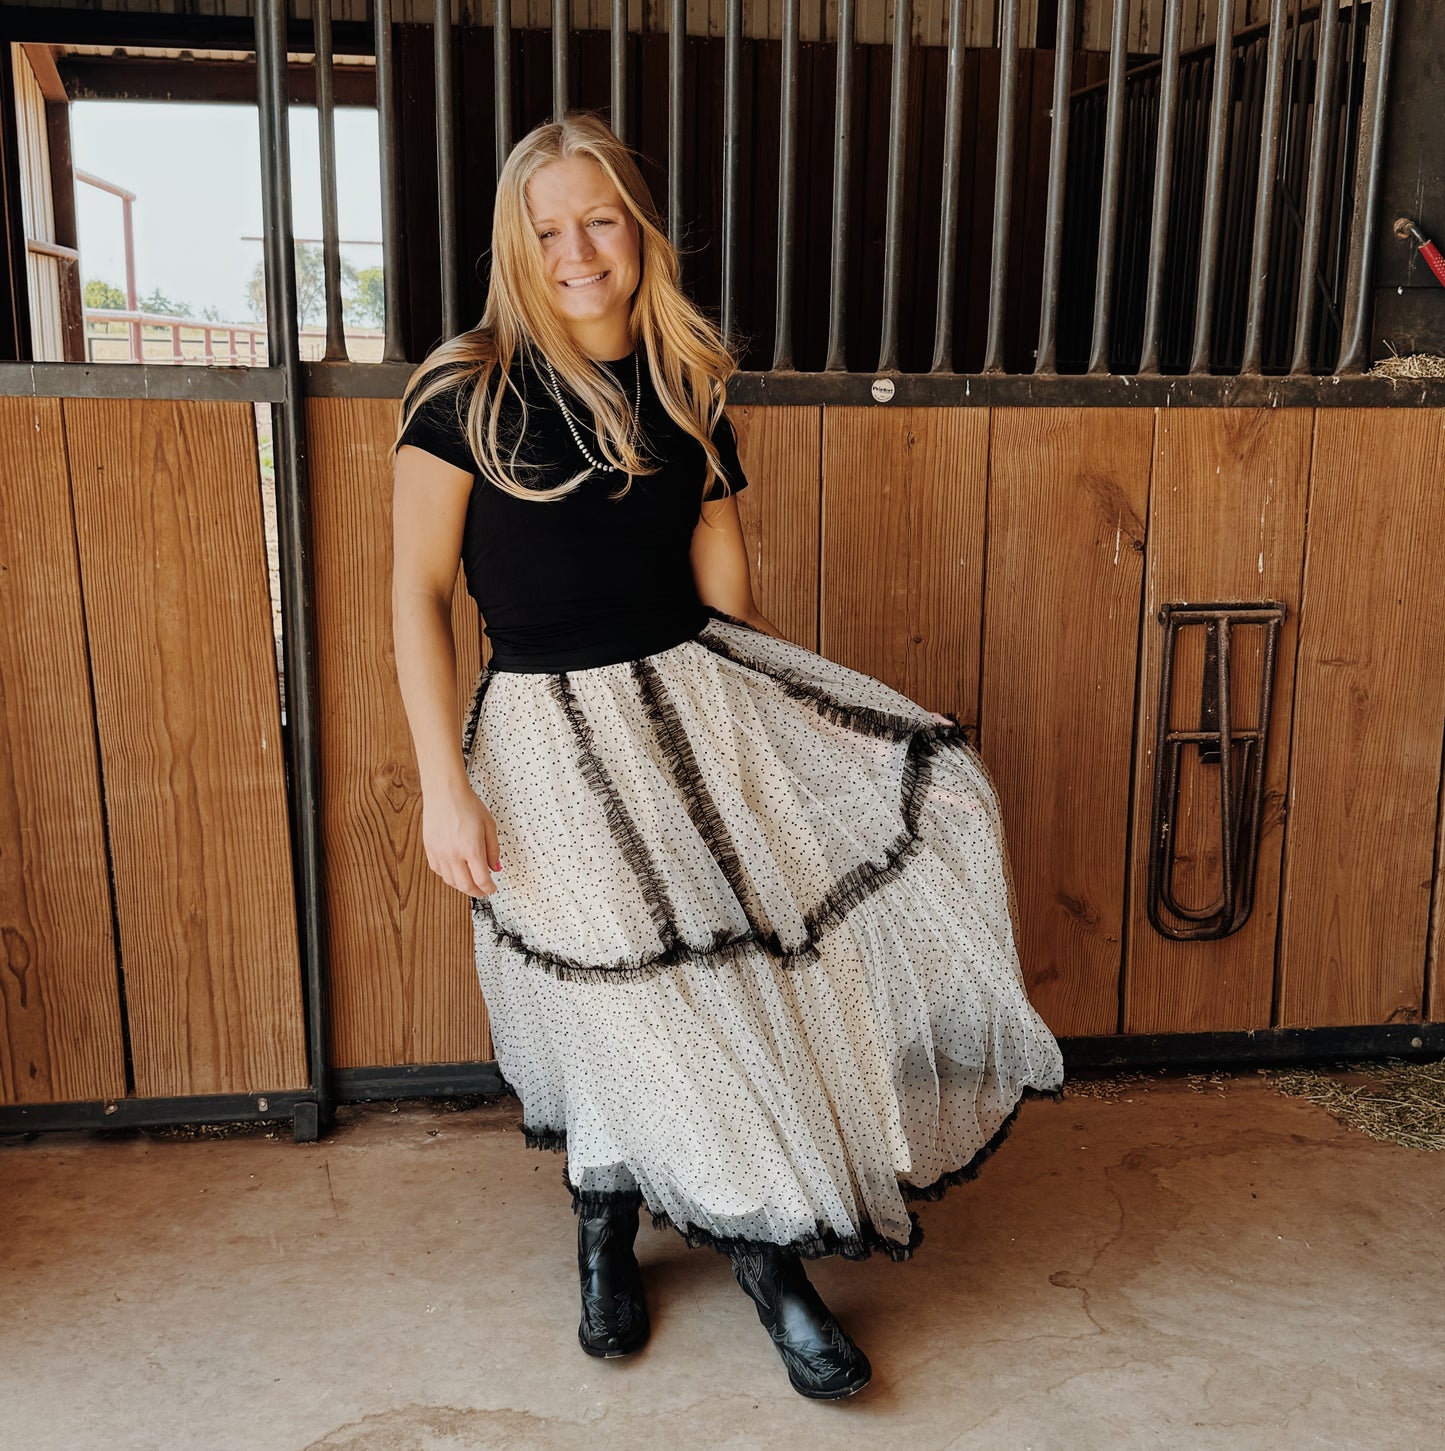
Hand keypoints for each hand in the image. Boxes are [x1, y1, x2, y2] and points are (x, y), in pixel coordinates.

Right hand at [422, 782, 501, 897]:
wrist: (444, 792)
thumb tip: (495, 867)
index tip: (493, 889)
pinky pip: (438, 870)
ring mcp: (439, 852)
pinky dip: (448, 876)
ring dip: (462, 886)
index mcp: (471, 848)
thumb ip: (493, 849)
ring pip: (450, 881)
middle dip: (477, 892)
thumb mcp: (489, 825)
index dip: (489, 889)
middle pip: (465, 885)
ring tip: (471, 883)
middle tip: (483, 891)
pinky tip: (455, 872)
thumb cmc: (467, 804)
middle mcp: (453, 854)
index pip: (482, 880)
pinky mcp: (429, 848)